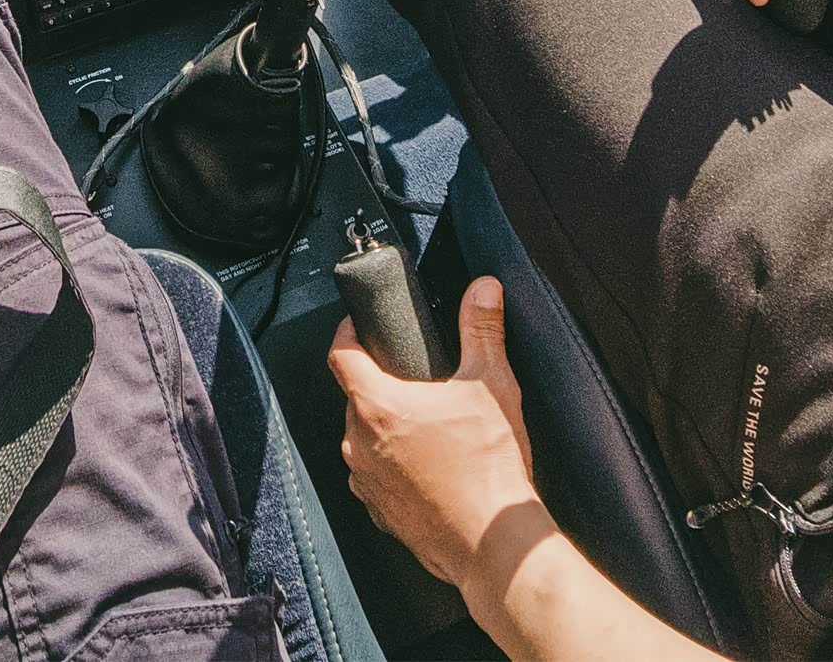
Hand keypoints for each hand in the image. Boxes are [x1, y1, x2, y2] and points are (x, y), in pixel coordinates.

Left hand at [328, 279, 551, 594]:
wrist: (492, 543)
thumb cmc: (487, 469)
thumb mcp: (490, 385)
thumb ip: (482, 330)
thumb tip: (483, 290)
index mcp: (376, 405)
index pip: (340, 354)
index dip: (347, 333)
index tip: (356, 325)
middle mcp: (358, 443)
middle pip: (355, 398)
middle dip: (380, 384)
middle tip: (415, 382)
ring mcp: (365, 482)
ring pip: (364, 439)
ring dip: (387, 428)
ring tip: (430, 428)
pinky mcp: (379, 513)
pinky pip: (377, 477)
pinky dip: (395, 467)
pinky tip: (431, 467)